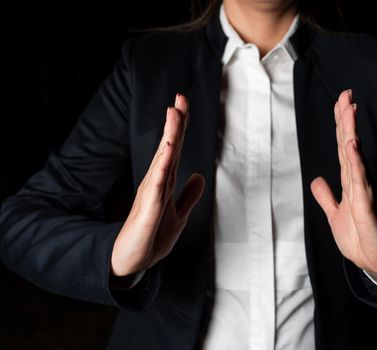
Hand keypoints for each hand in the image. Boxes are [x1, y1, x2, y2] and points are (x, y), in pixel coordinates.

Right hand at [111, 94, 204, 276]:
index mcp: (164, 183)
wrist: (131, 264)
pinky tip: (169, 148)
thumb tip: (199, 176)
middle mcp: (156, 184)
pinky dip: (163, 165)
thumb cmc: (152, 239)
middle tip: (180, 97)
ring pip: (162, 160)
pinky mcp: (148, 210)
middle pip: (169, 149)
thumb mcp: (179, 216)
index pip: (175, 151)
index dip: (181, 128)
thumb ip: (188, 196)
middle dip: (175, 123)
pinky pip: (157, 185)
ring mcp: (151, 195)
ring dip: (169, 136)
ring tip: (174, 113)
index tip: (183, 105)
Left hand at [310, 90, 376, 279]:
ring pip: (353, 157)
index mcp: (350, 183)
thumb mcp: (335, 216)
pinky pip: (358, 180)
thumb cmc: (360, 240)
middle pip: (348, 146)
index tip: (340, 103)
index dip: (341, 127)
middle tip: (345, 94)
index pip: (343, 149)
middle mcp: (357, 183)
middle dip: (345, 120)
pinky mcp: (366, 207)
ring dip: (349, 132)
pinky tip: (352, 144)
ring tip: (348, 109)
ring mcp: (362, 193)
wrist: (375, 263)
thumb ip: (326, 197)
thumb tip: (316, 180)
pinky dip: (355, 161)